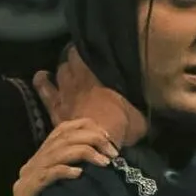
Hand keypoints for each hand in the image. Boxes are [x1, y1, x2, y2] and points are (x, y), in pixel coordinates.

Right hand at [12, 118, 119, 195]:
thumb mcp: (73, 186)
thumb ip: (81, 166)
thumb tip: (109, 151)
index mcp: (41, 158)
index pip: (62, 130)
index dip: (86, 128)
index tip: (108, 137)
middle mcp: (30, 165)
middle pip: (61, 139)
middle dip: (90, 140)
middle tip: (112, 152)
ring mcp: (25, 181)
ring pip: (55, 154)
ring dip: (83, 153)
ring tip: (104, 162)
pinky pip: (45, 177)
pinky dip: (63, 171)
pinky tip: (79, 174)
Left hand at [32, 46, 148, 148]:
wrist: (96, 146)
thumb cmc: (120, 128)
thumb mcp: (139, 119)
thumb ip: (140, 112)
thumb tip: (153, 114)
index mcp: (100, 79)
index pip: (90, 55)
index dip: (89, 51)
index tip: (94, 49)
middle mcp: (80, 81)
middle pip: (72, 61)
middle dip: (75, 58)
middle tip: (80, 58)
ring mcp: (65, 94)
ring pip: (59, 71)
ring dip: (62, 68)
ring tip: (65, 66)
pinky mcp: (54, 109)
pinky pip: (43, 89)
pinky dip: (42, 81)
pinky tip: (42, 76)